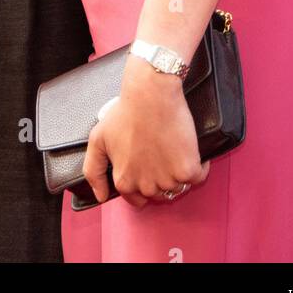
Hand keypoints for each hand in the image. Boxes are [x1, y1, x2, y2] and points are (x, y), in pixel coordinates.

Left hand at [83, 56, 209, 208]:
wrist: (150, 93)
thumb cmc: (126, 112)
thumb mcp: (98, 139)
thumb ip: (94, 171)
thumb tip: (100, 196)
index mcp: (125, 182)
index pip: (136, 199)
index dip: (143, 182)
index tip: (148, 166)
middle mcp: (146, 186)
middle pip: (159, 194)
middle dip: (160, 177)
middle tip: (161, 153)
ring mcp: (168, 180)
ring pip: (178, 186)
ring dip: (178, 173)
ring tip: (173, 149)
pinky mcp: (188, 170)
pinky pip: (198, 177)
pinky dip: (199, 166)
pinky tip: (190, 150)